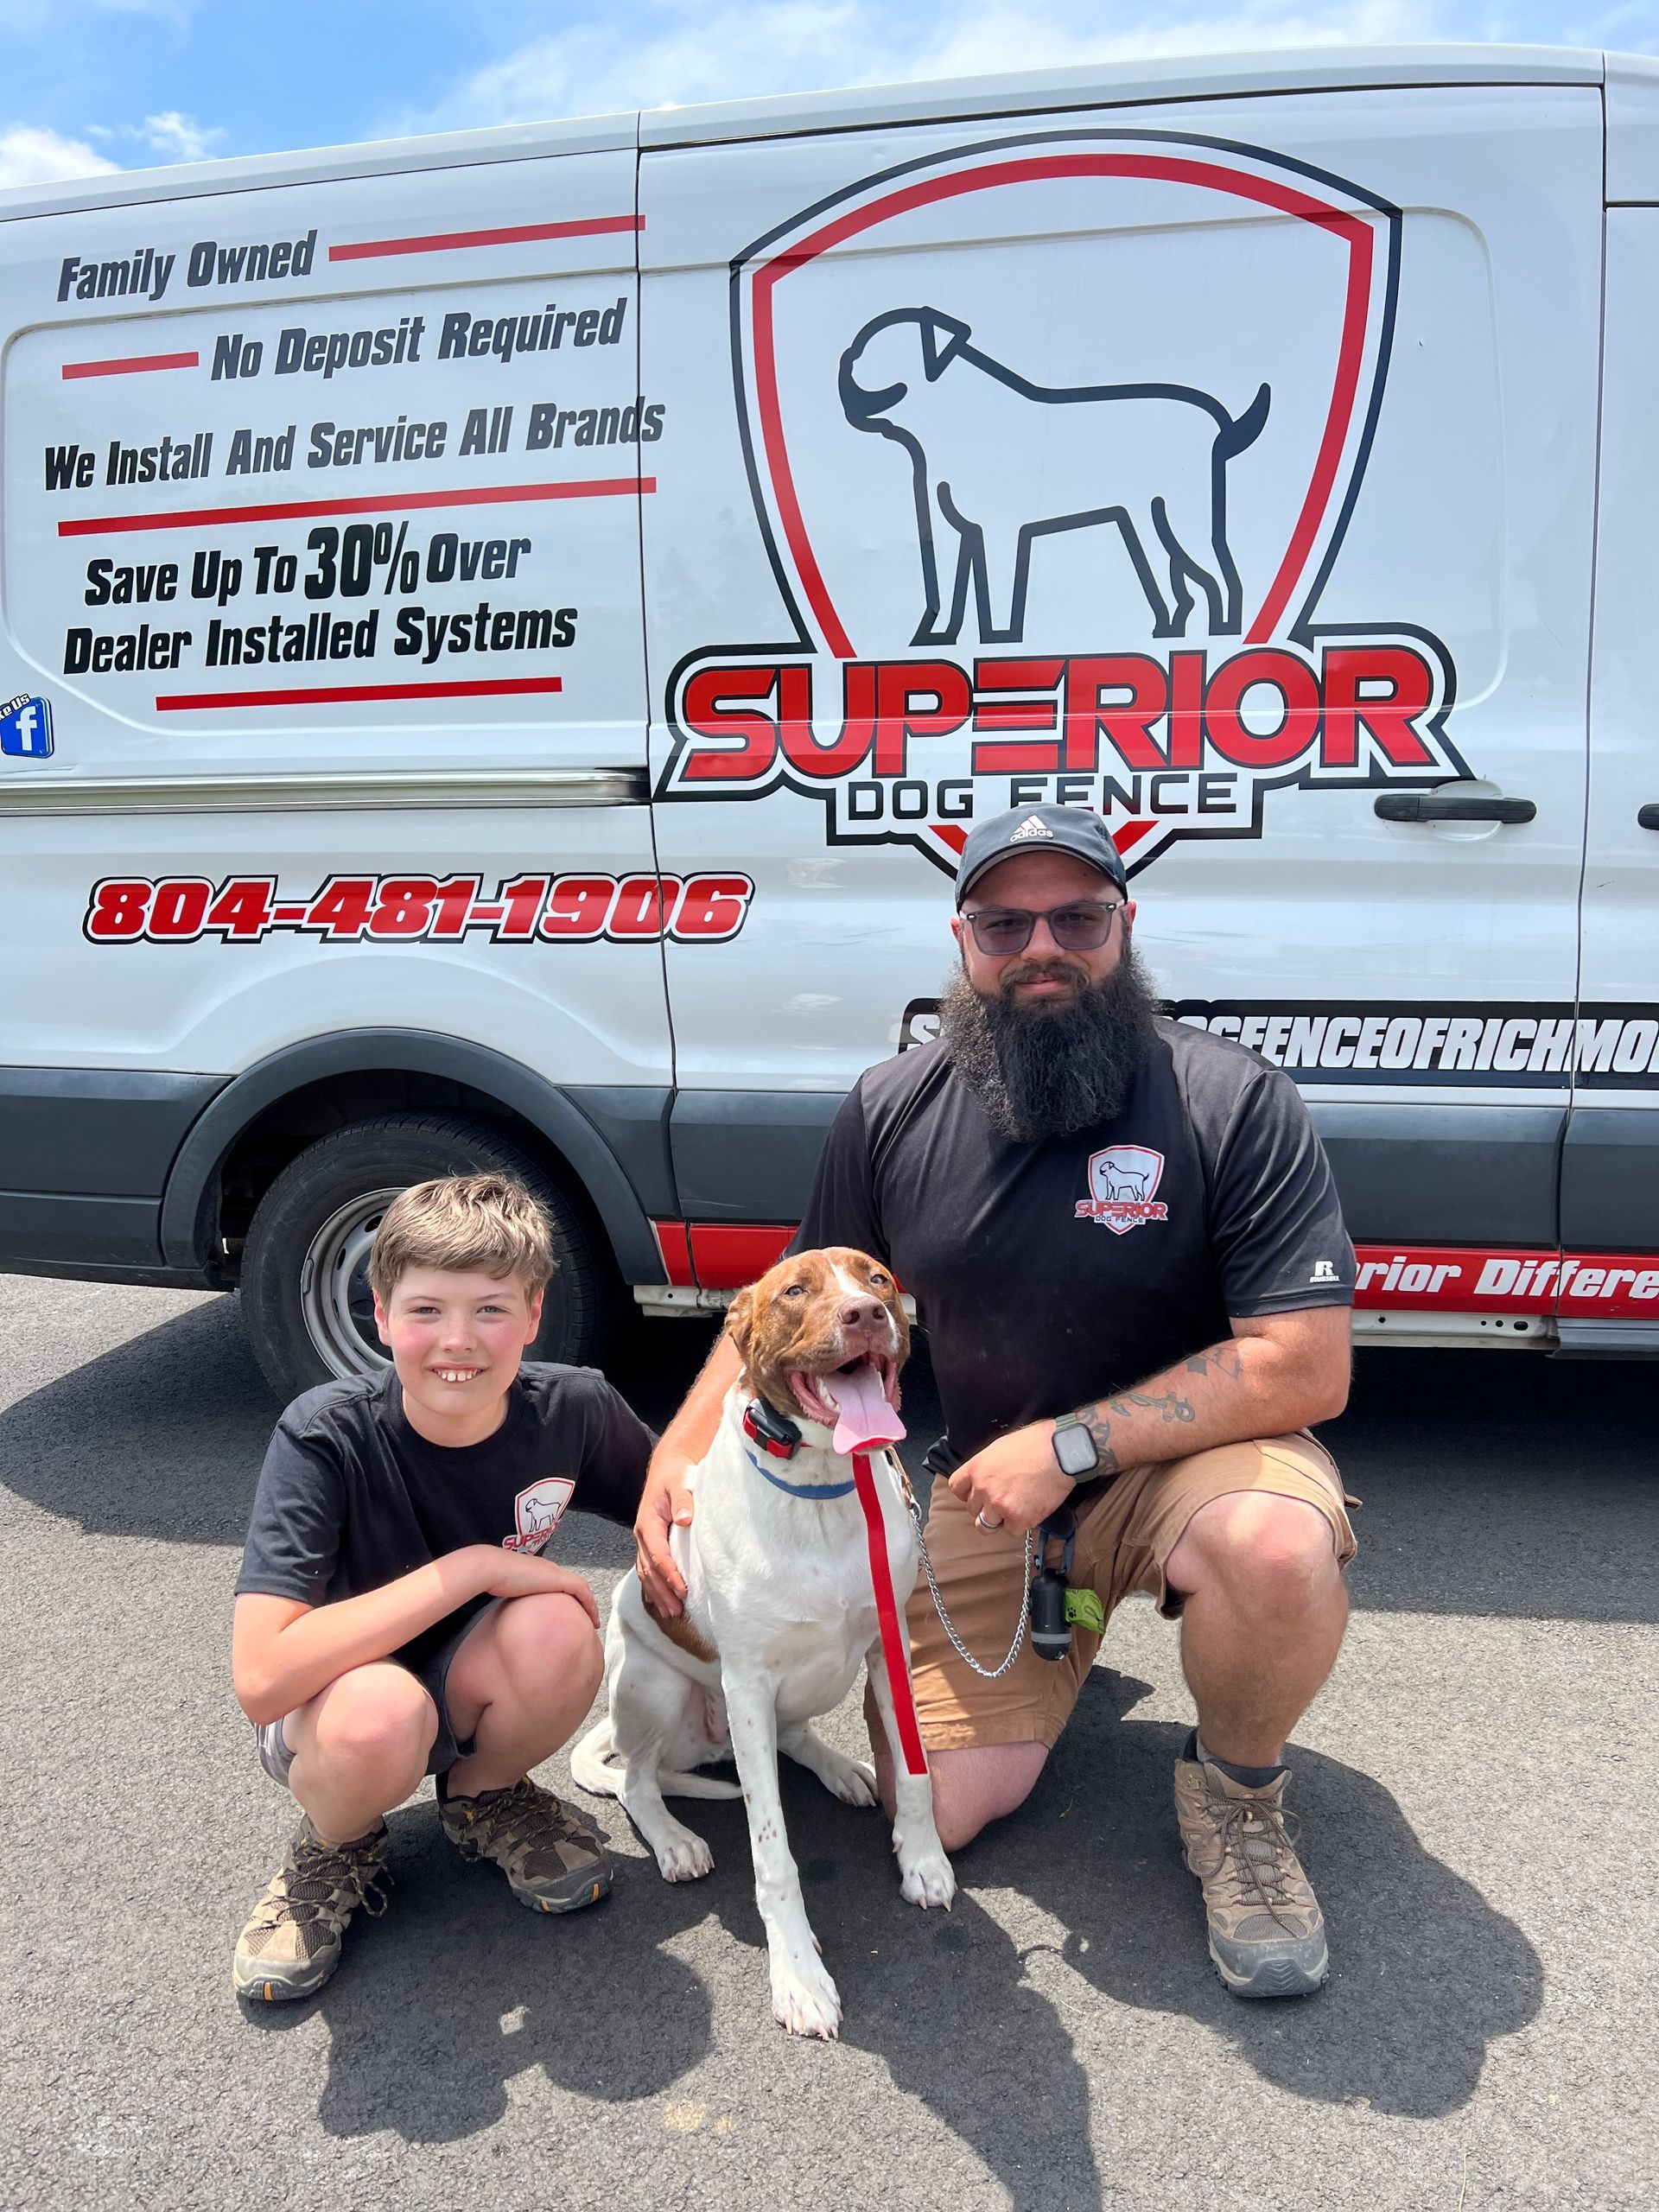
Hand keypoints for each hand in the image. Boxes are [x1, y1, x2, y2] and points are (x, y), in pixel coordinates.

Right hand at [470, 1547, 599, 1626]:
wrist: (492, 1568)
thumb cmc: (493, 1578)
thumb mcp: (506, 1588)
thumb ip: (513, 1597)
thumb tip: (509, 1614)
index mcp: (538, 1570)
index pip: (560, 1583)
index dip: (569, 1597)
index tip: (572, 1611)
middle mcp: (550, 1569)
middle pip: (574, 1584)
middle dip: (583, 1600)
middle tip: (588, 1617)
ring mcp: (555, 1573)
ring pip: (581, 1588)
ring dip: (589, 1604)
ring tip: (594, 1620)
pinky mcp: (558, 1579)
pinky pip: (582, 1592)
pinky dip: (590, 1605)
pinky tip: (592, 1619)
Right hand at [635, 1459, 693, 1614]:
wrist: (668, 1467)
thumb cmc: (675, 1475)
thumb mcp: (680, 1483)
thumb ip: (683, 1500)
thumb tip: (685, 1519)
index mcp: (648, 1523)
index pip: (658, 1555)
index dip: (670, 1575)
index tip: (683, 1590)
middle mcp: (642, 1535)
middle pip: (649, 1570)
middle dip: (662, 1592)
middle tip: (677, 1611)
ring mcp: (643, 1540)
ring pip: (645, 1572)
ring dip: (657, 1594)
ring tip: (671, 1612)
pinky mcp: (649, 1542)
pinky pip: (646, 1568)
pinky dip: (652, 1586)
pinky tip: (659, 1600)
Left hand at [949, 1423, 1073, 1534]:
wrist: (1062, 1451)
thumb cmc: (1036, 1443)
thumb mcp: (1001, 1447)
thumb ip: (987, 1465)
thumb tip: (985, 1477)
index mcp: (976, 1468)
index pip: (957, 1488)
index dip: (968, 1493)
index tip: (979, 1495)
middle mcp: (983, 1488)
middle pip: (973, 1510)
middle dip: (986, 1507)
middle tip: (1005, 1499)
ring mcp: (999, 1505)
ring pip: (986, 1526)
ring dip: (999, 1520)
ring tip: (1015, 1509)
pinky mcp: (1018, 1519)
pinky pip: (1012, 1531)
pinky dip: (1021, 1524)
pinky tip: (1031, 1509)